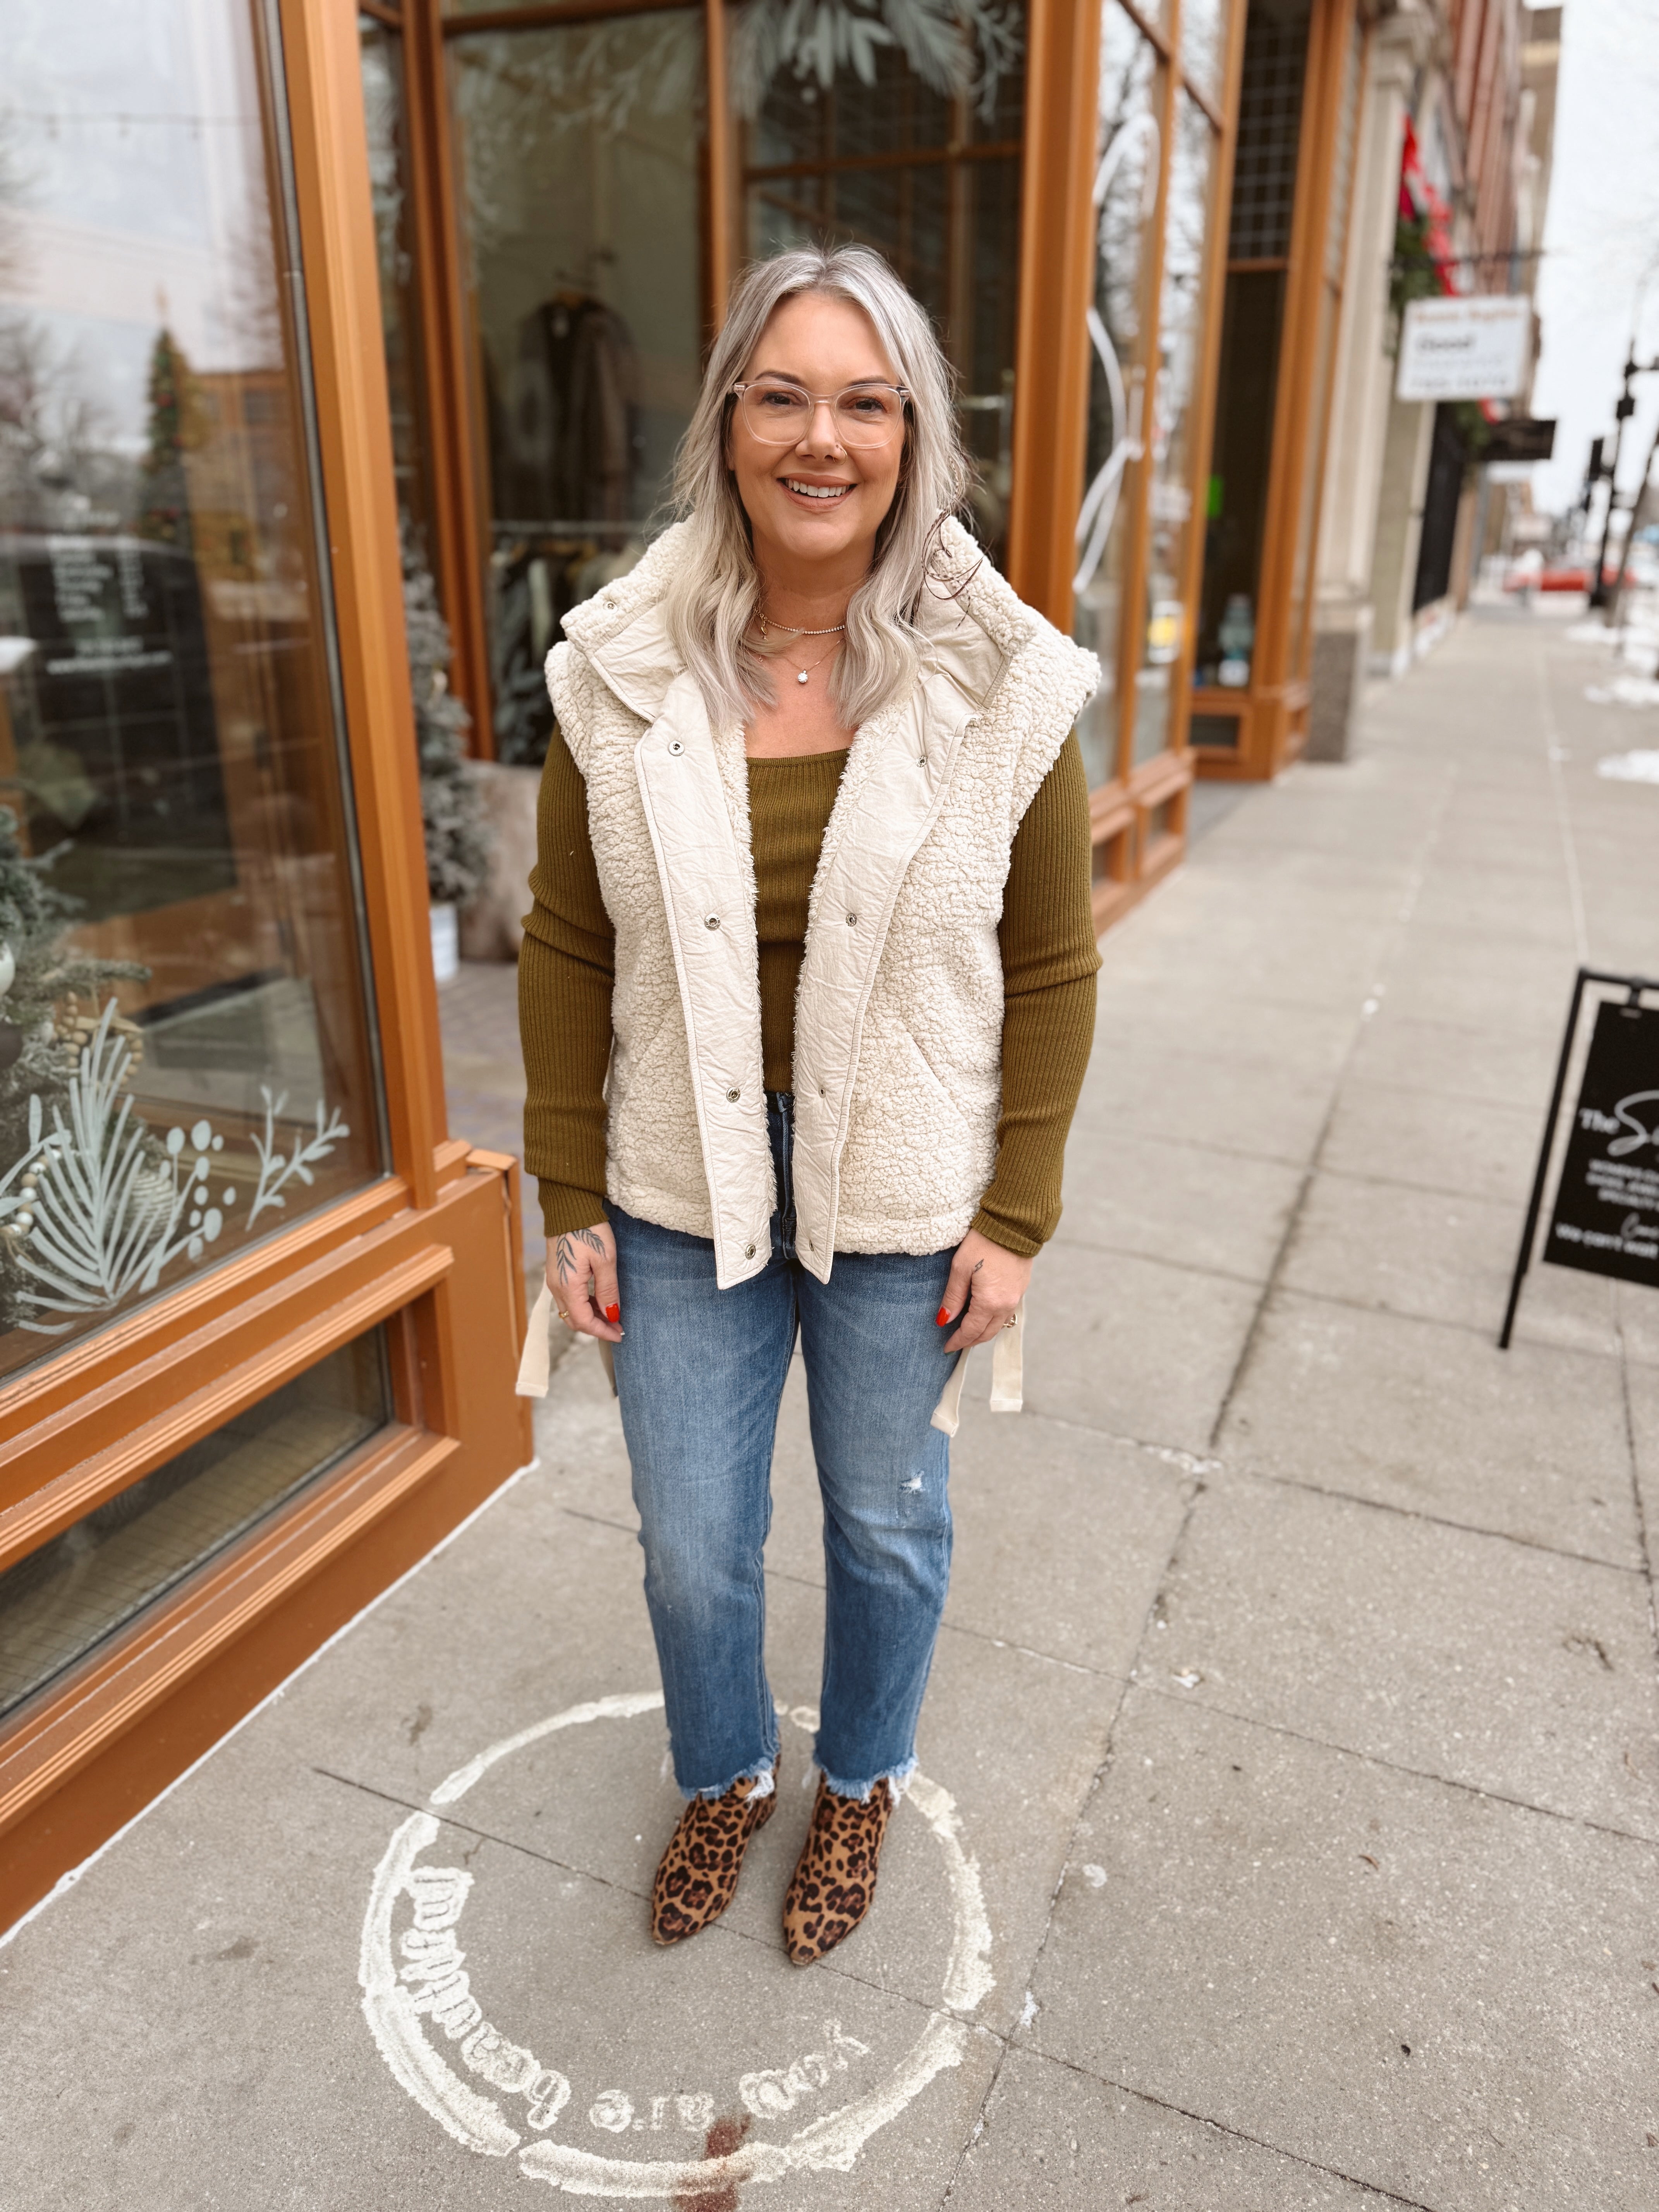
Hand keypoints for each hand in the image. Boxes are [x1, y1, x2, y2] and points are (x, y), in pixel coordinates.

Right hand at [547, 1221, 621, 1343]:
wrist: (569, 1206)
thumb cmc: (589, 1230)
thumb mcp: (605, 1260)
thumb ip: (608, 1290)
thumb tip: (612, 1314)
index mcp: (568, 1286)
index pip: (583, 1321)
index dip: (601, 1332)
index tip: (619, 1335)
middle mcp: (556, 1287)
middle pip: (574, 1320)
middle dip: (596, 1327)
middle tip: (617, 1327)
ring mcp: (554, 1280)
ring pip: (570, 1310)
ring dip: (590, 1317)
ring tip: (611, 1315)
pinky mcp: (556, 1272)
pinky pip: (568, 1297)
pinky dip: (583, 1305)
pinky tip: (599, 1300)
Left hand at [937, 1228, 1031, 1352]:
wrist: (1014, 1224)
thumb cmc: (984, 1242)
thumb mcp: (960, 1268)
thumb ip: (953, 1297)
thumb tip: (943, 1320)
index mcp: (990, 1302)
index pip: (971, 1331)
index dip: (958, 1341)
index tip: (946, 1347)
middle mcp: (1006, 1304)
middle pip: (987, 1333)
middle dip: (971, 1340)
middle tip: (957, 1343)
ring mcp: (1016, 1296)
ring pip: (998, 1324)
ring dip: (983, 1331)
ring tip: (968, 1332)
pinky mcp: (1021, 1287)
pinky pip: (1006, 1312)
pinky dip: (993, 1319)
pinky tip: (983, 1314)